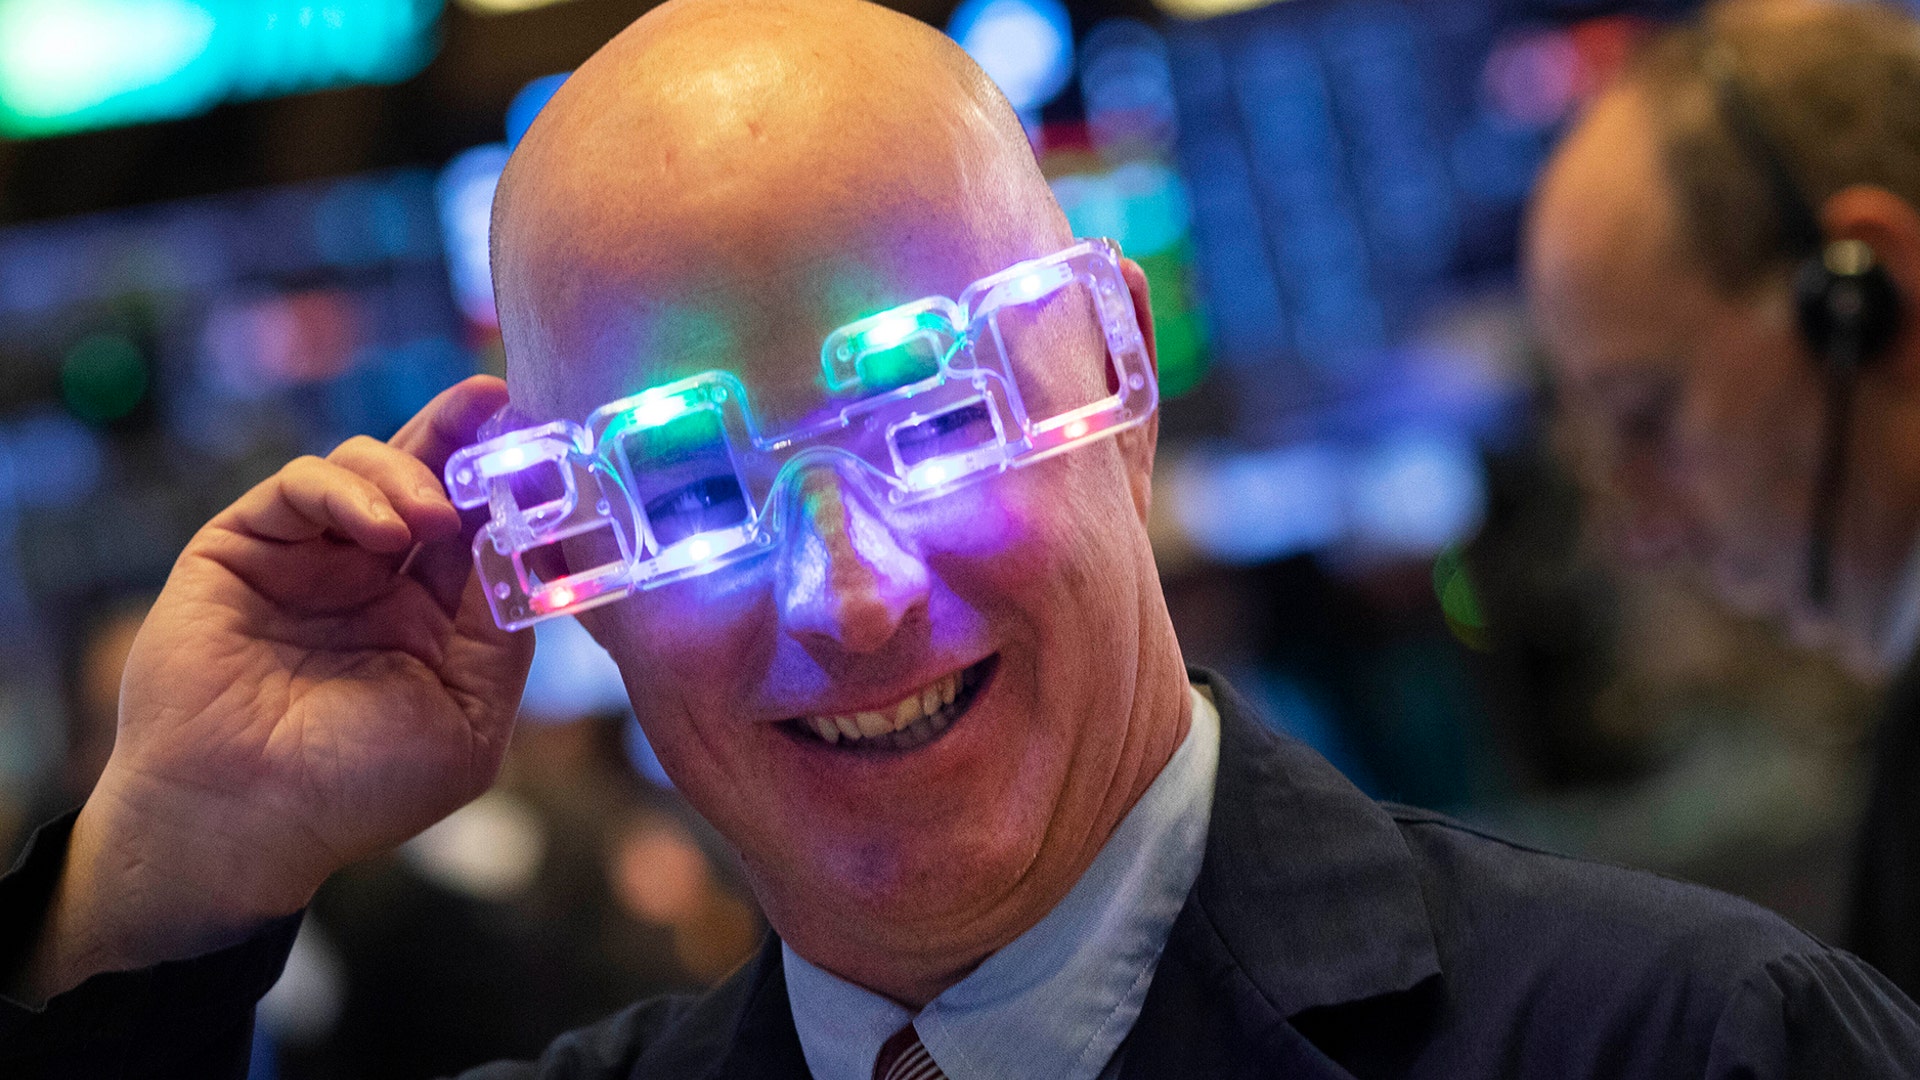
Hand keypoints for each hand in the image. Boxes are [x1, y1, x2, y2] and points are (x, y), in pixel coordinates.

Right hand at [18, 376, 534, 1000]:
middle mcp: (372, 580)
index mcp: (431, 619)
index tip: (547, 445)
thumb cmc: (355, 791)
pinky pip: (301, 486)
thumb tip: (522, 551)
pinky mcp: (244, 546)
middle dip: (463, 434)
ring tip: (432, 519)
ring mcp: (309, 559)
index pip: (477, 529)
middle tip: (495, 399)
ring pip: (367, 467)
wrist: (240, 820)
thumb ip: (503, 636)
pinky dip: (349, 490)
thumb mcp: (468, 719)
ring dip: (411, 475)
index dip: (508, 486)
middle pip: (426, 478)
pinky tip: (384, 529)